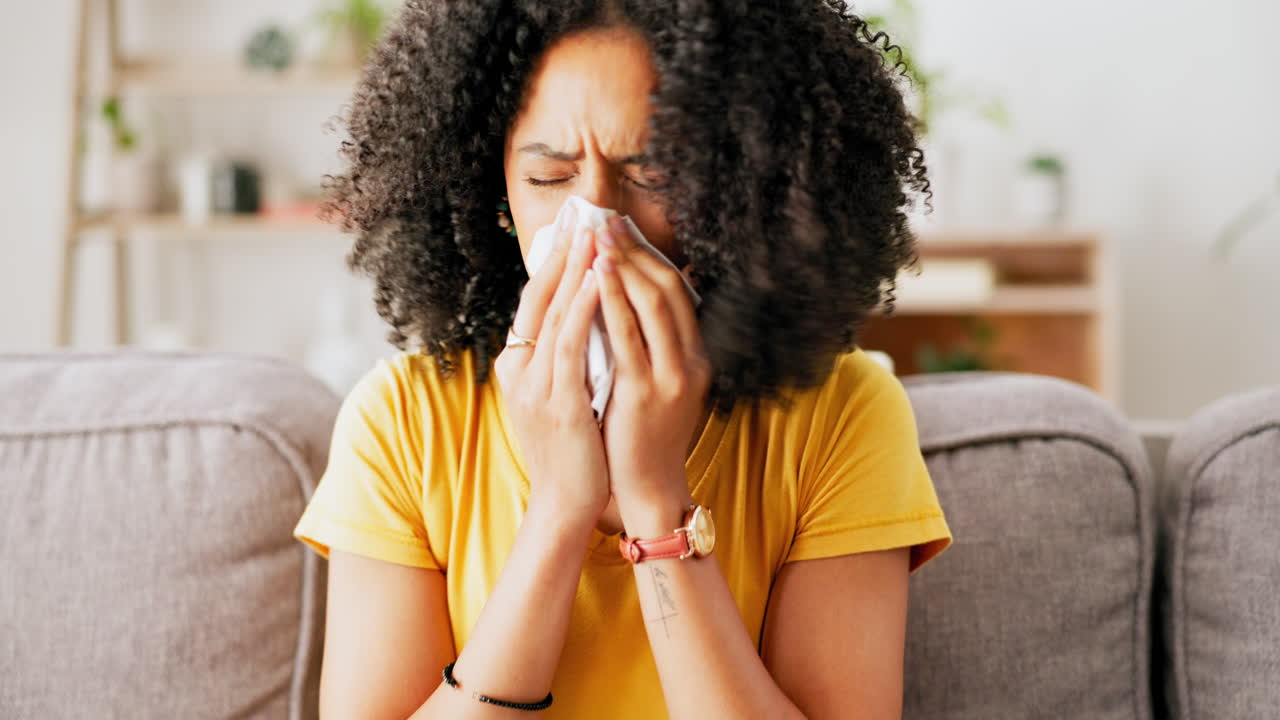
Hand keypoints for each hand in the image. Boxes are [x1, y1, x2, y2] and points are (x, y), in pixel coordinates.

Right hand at [493, 205, 609, 526]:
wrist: (566, 503)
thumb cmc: (571, 450)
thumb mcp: (559, 395)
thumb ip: (563, 358)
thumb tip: (584, 316)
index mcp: (517, 367)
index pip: (533, 303)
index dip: (552, 264)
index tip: (572, 231)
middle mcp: (518, 371)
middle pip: (537, 299)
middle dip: (562, 255)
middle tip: (582, 216)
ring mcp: (534, 386)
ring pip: (552, 315)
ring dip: (574, 271)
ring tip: (592, 235)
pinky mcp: (557, 401)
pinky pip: (569, 345)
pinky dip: (582, 309)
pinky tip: (598, 282)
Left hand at [593, 215, 712, 510]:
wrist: (651, 490)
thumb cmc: (646, 438)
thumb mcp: (662, 386)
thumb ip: (654, 348)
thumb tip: (632, 304)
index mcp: (697, 357)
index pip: (678, 290)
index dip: (650, 255)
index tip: (622, 228)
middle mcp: (691, 360)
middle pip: (668, 287)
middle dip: (635, 249)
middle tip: (605, 219)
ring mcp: (672, 375)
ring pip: (652, 303)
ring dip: (623, 263)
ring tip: (597, 235)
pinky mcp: (645, 392)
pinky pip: (628, 335)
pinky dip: (611, 299)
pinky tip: (593, 276)